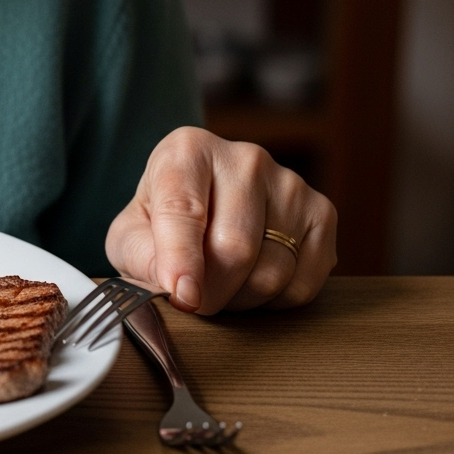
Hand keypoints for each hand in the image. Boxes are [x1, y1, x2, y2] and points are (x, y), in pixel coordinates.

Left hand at [105, 126, 336, 314]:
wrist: (206, 204)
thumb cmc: (161, 221)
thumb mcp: (131, 234)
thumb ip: (140, 256)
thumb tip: (176, 286)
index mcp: (187, 151)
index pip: (184, 210)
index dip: (182, 261)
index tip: (183, 298)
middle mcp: (245, 158)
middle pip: (234, 249)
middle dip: (210, 293)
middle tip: (195, 302)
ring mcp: (290, 183)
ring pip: (272, 272)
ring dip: (241, 299)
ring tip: (221, 286)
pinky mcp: (322, 213)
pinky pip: (303, 284)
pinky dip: (274, 301)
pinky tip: (253, 281)